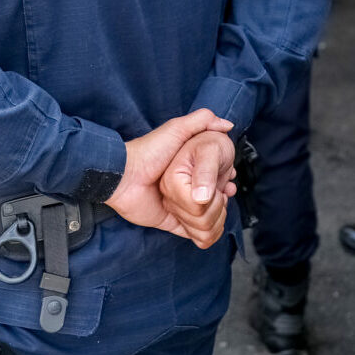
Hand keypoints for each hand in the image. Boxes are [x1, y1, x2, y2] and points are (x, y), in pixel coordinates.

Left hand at [158, 129, 237, 248]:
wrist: (124, 177)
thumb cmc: (148, 152)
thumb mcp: (176, 129)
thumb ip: (201, 121)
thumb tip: (227, 125)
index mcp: (188, 169)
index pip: (215, 177)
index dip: (224, 180)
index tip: (230, 181)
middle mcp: (186, 188)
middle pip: (214, 198)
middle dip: (222, 199)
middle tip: (224, 196)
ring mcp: (179, 206)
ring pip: (207, 217)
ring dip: (215, 215)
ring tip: (218, 209)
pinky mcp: (172, 221)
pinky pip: (193, 232)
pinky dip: (202, 231)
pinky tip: (209, 225)